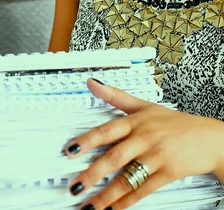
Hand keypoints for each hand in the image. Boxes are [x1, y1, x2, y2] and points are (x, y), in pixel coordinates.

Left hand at [64, 79, 223, 209]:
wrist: (212, 138)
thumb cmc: (176, 122)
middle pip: (115, 157)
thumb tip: (92, 83)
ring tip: (90, 206)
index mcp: (135, 122)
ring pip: (128, 178)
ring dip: (107, 194)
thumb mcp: (144, 105)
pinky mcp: (168, 173)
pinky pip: (145, 189)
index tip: (69, 150)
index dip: (87, 140)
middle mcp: (144, 139)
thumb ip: (115, 96)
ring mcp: (157, 157)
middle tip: (75, 186)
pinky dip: (128, 201)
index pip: (106, 131)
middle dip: (93, 174)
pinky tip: (114, 209)